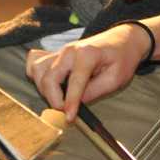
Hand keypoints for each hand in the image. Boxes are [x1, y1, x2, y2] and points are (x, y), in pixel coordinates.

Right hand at [25, 22, 152, 120]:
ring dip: (44, 89)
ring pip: (38, 71)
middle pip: (49, 78)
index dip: (70, 104)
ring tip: (59, 98)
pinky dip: (38, 76)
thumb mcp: (116, 78)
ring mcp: (61, 51)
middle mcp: (69, 51)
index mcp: (87, 54)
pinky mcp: (56, 55)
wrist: (122, 40)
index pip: (74, 83)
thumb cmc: (122, 58)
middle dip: (54, 99)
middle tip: (66, 111)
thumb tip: (75, 105)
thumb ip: (94, 91)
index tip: (69, 119)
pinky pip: (37, 63)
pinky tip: (48, 85)